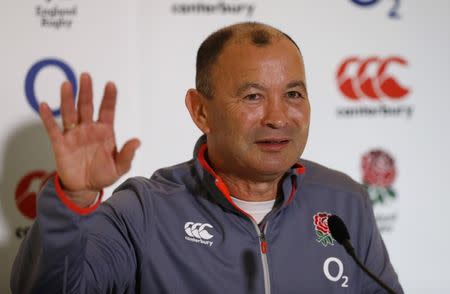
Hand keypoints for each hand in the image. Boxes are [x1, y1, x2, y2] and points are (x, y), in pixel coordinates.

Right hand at [39, 73, 139, 205]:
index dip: (109, 98)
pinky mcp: (60, 143)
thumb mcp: (119, 167)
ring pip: (70, 113)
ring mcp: (74, 134)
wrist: (84, 189)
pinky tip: (44, 105)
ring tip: (67, 84)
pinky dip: (47, 117)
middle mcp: (89, 129)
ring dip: (68, 99)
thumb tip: (137, 141)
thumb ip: (127, 154)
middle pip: (87, 106)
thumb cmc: (103, 175)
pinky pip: (53, 128)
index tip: (110, 84)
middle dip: (86, 91)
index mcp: (105, 131)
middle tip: (85, 76)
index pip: (107, 110)